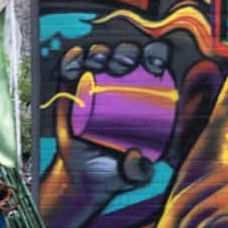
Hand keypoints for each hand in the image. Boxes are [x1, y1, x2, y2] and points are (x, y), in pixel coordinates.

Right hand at [53, 41, 173, 198]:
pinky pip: (70, 67)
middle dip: (127, 51)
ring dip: (100, 51)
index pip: (154, 65)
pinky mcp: (70, 89)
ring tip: (98, 62)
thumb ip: (138, 172)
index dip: (157, 55)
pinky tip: (75, 61)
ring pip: (99, 56)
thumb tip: (135, 157)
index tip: (155, 65)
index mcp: (146, 94)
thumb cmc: (115, 171)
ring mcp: (94, 83)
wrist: (82, 177)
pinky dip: (72, 59)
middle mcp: (120, 83)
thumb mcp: (132, 174)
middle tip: (122, 65)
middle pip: (127, 55)